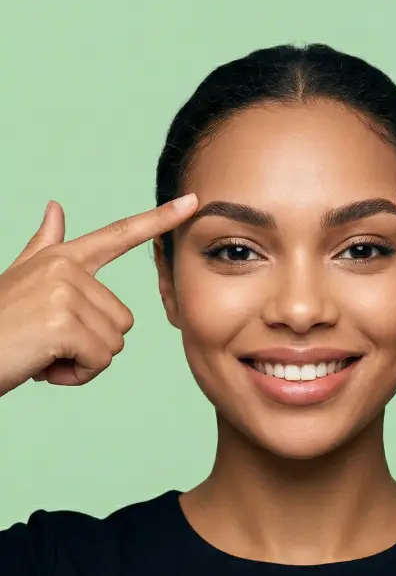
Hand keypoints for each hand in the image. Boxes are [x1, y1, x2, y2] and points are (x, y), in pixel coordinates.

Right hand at [0, 193, 197, 395]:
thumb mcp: (21, 278)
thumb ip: (44, 245)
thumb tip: (56, 207)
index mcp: (62, 258)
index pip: (119, 234)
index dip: (158, 219)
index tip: (193, 201)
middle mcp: (67, 268)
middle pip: (122, 319)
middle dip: (90, 343)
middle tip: (47, 342)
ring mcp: (64, 293)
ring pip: (113, 343)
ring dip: (82, 361)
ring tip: (44, 351)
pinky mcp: (63, 323)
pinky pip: (99, 360)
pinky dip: (76, 375)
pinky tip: (44, 366)